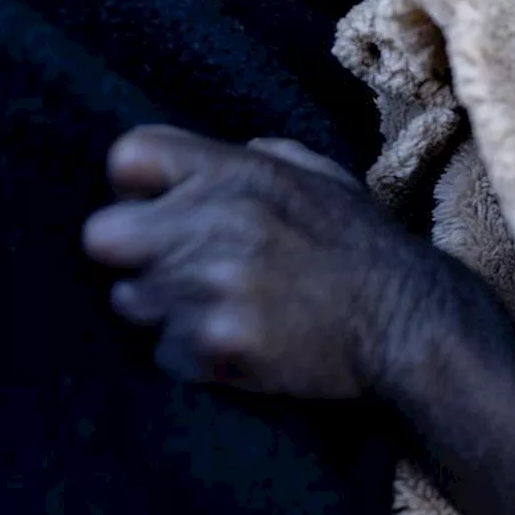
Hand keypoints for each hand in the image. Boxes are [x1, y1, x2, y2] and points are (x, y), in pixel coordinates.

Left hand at [82, 124, 415, 398]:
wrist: (411, 324)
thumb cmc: (364, 250)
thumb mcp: (320, 178)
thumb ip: (257, 159)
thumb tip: (202, 164)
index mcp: (242, 172)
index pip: (129, 157)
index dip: (138, 190)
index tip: (163, 213)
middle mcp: (219, 221)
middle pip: (103, 236)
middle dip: (137, 257)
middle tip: (179, 273)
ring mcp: (215, 284)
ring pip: (129, 301)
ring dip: (165, 311)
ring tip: (222, 311)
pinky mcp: (220, 343)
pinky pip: (164, 353)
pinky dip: (193, 357)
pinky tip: (239, 346)